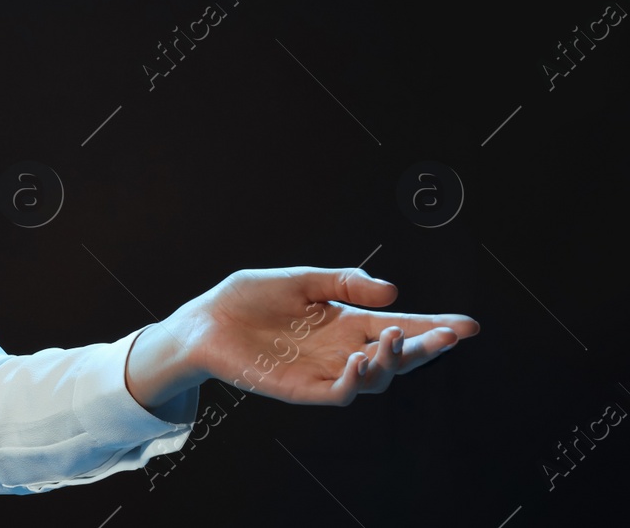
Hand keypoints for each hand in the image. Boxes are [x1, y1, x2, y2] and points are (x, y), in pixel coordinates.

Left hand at [182, 266, 478, 405]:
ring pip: (374, 379)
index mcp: (345, 321)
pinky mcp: (301, 388)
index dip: (433, 326)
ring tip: (398, 337)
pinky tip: (361, 361)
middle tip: (450, 335)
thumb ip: (343, 283)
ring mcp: (324, 371)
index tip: (468, 324)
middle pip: (397, 356)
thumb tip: (392, 291)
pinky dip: (355, 381)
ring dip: (392, 361)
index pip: (399, 326)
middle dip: (427, 347)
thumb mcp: (299, 280)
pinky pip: (338, 393)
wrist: (204, 320)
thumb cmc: (248, 299)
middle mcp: (341, 349)